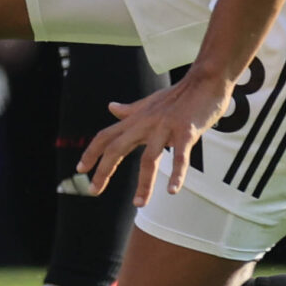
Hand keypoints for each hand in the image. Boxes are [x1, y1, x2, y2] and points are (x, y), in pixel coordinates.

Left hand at [78, 70, 229, 205]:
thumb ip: (130, 110)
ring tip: (139, 204)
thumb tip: (111, 107)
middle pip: (117, 148)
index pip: (106, 136)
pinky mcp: (187, 132)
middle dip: (103, 170)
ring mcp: (165, 128)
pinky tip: (173, 191)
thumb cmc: (179, 95)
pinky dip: (177, 174)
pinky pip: (180, 156)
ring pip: (149, 158)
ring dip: (144, 183)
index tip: (80, 170)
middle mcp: (146, 124)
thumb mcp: (150, 103)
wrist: (205, 80)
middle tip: (93, 191)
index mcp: (136, 120)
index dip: (91, 152)